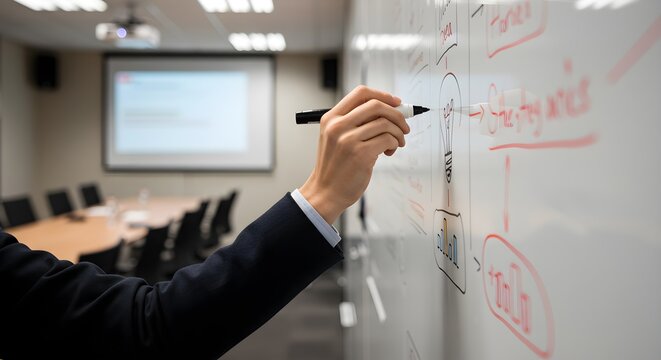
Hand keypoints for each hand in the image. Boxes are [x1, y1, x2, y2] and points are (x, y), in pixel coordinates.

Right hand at [299, 85, 409, 223]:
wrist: (326, 192)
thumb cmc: (335, 167)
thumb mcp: (335, 138)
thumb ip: (355, 122)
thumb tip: (389, 110)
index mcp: (331, 118)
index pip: (360, 94)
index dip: (382, 95)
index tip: (395, 102)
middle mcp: (338, 126)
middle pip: (376, 106)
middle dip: (397, 114)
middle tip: (404, 126)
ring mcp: (349, 140)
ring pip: (386, 123)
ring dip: (398, 133)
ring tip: (396, 143)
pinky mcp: (361, 154)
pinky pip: (388, 139)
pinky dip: (394, 144)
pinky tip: (389, 152)